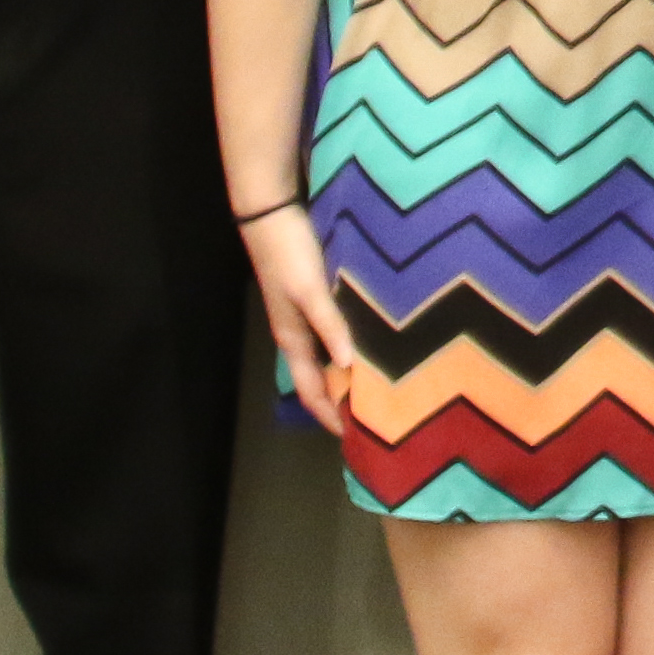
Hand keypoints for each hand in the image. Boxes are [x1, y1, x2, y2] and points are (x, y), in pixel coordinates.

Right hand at [241, 202, 361, 439]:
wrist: (272, 214)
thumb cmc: (289, 254)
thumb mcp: (310, 291)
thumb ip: (330, 326)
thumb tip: (349, 368)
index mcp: (294, 339)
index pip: (312, 391)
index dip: (329, 416)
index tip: (354, 439)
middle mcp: (299, 334)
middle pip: (321, 379)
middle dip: (342, 401)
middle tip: (376, 418)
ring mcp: (305, 316)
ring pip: (329, 357)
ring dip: (348, 375)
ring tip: (381, 386)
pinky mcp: (314, 296)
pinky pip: (335, 333)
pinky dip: (351, 346)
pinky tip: (374, 343)